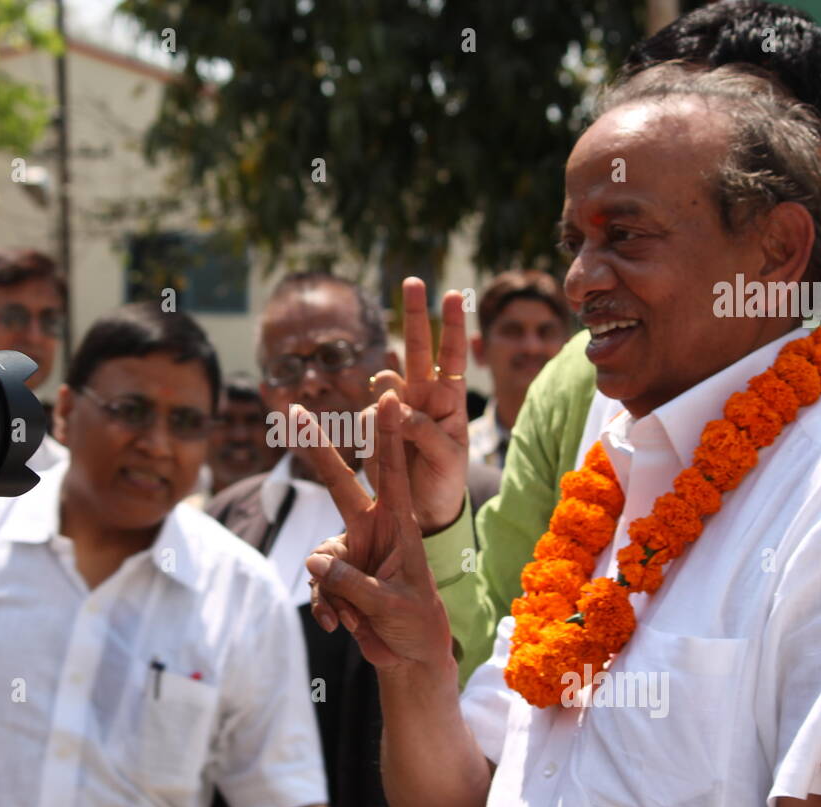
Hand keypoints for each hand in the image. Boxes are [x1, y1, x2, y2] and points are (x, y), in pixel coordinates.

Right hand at [298, 394, 453, 673]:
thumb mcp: (391, 604)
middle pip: (339, 483)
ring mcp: (352, 551)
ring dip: (333, 593)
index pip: (392, 472)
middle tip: (292, 411)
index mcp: (400, 525)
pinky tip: (341, 626)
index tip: (387, 396)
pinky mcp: (337, 575)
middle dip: (316, 449)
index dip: (387, 434)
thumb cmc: (416, 623)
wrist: (410, 655)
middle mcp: (373, 529)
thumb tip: (313, 561)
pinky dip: (326, 607)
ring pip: (320, 557)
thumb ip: (353, 582)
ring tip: (357, 620)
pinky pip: (318, 584)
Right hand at [368, 277, 469, 534]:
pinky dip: (370, 427)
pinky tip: (381, 452)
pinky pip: (365, 414)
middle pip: (420, 348)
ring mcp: (397, 408)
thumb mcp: (448, 460)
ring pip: (384, 381)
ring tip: (396, 435)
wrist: (423, 512)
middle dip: (417, 314)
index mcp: (450, 401)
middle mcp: (424, 396)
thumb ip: (425, 431)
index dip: (454, 326)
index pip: (455, 357)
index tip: (454, 296)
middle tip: (414, 281)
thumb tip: (395, 405)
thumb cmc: (446, 483)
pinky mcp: (374, 425)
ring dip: (385, 396)